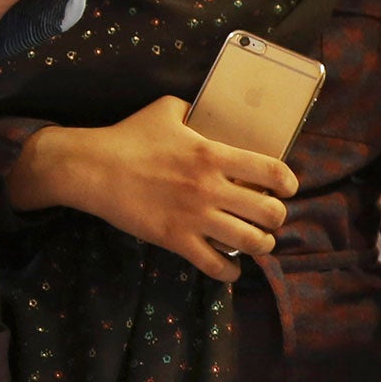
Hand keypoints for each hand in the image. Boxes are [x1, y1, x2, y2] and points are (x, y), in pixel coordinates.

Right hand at [8, 95, 294, 280]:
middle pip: (270, 212)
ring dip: (261, 245)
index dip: (288, 183)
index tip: (287, 189)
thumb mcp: (168, 109)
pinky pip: (214, 265)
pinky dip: (230, 272)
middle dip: (277, 218)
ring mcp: (195, 217)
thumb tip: (212, 111)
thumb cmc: (129, 136)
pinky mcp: (175, 240)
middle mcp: (211, 188)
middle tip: (270, 217)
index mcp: (213, 154)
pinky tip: (231, 268)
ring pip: (250, 242)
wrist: (91, 168)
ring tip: (258, 242)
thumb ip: (196, 111)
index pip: (272, 172)